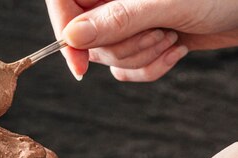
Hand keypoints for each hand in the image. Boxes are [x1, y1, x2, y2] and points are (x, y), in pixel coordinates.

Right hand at [45, 0, 237, 80]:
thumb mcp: (167, 3)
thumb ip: (117, 19)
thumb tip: (71, 37)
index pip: (63, 1)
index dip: (64, 31)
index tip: (80, 61)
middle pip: (86, 38)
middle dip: (123, 47)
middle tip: (159, 32)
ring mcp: (124, 21)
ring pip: (106, 57)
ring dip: (141, 57)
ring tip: (172, 36)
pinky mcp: (138, 41)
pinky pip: (124, 69)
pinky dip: (149, 68)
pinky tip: (176, 48)